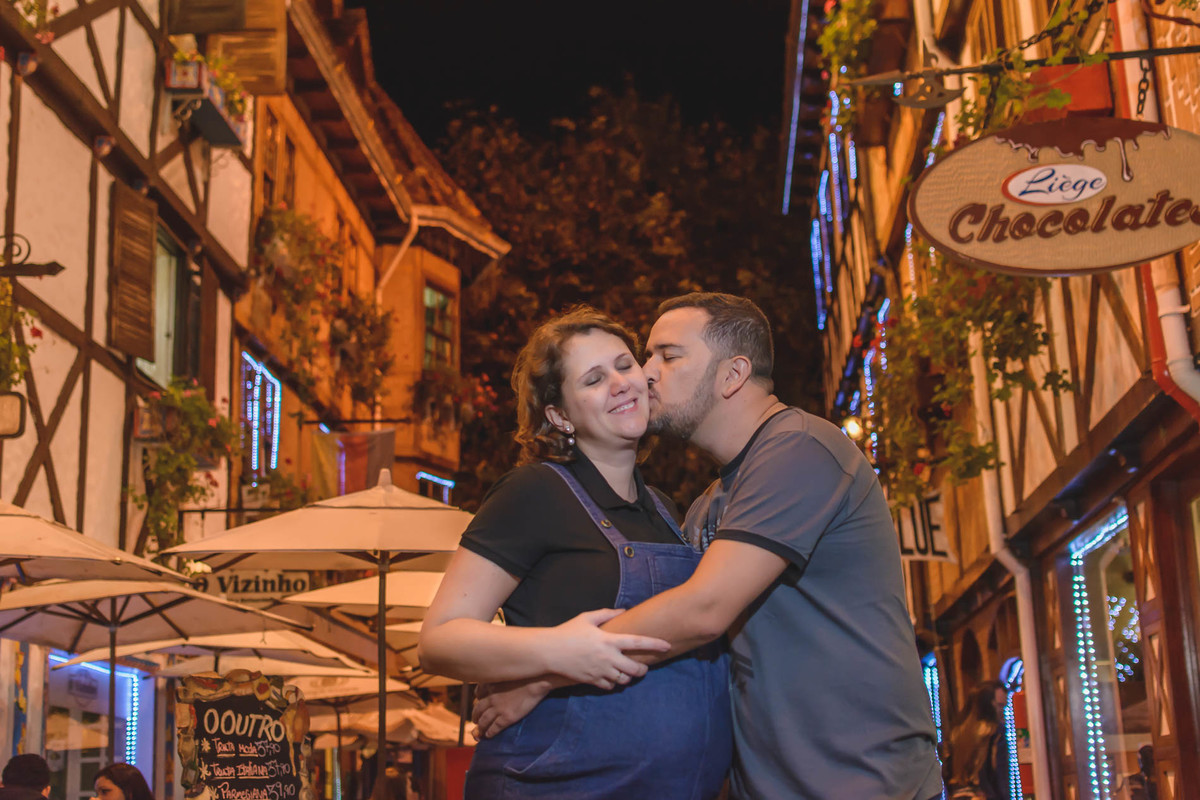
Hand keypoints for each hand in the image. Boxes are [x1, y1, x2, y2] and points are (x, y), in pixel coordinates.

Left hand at [472, 678, 553, 738]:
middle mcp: (491, 697)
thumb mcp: (508, 672)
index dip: (478, 701)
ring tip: (480, 731)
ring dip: (480, 727)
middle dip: (475, 717)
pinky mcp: (507, 717)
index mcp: (490, 684)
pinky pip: (494, 728)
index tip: (479, 704)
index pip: (478, 694)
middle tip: (476, 721)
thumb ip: (499, 676)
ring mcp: (498, 708)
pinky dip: (489, 732)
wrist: (537, 680)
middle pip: (478, 710)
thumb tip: (496, 680)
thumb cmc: (526, 674)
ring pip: (483, 721)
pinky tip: (489, 735)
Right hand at [543, 608, 669, 687]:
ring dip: (628, 677)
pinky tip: (612, 678)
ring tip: (627, 672)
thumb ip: (606, 614)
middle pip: (635, 668)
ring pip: (624, 679)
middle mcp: (607, 657)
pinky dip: (614, 683)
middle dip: (643, 669)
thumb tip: (623, 610)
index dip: (655, 644)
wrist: (549, 652)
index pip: (638, 642)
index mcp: (608, 640)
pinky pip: (610, 686)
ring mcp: (600, 671)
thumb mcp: (586, 618)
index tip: (667, 645)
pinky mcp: (592, 681)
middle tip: (643, 667)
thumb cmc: (567, 632)